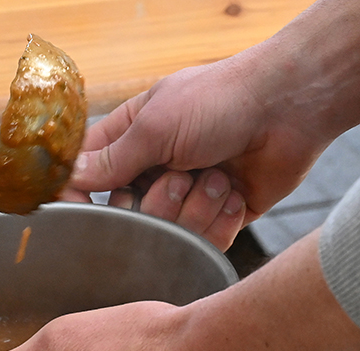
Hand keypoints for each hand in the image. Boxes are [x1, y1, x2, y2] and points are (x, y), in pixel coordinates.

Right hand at [63, 58, 322, 248]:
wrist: (291, 107)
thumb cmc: (222, 100)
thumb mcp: (157, 125)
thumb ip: (112, 159)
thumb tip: (68, 180)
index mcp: (134, 138)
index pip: (88, 176)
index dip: (81, 198)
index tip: (81, 211)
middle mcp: (158, 168)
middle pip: (129, 215)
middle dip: (157, 202)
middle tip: (180, 174)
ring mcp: (189, 194)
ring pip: (169, 232)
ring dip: (195, 206)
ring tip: (219, 175)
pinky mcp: (220, 216)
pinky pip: (205, 242)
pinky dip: (219, 220)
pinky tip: (234, 190)